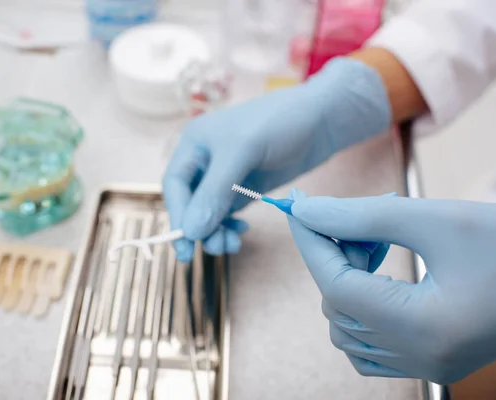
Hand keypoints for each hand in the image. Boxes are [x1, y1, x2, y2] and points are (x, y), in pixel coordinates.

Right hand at [163, 57, 391, 260]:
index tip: (186, 245)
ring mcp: (225, 177)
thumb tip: (190, 232)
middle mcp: (204, 161)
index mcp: (194, 144)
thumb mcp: (243, 151)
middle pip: (189, 203)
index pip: (175, 186)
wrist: (321, 119)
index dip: (178, 216)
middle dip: (198, 228)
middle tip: (216, 249)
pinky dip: (229, 227)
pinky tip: (241, 232)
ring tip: (232, 244)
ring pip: (207, 212)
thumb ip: (215, 191)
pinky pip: (227, 214)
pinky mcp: (244, 188)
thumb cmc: (279, 122)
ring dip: (215, 232)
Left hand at [287, 189, 495, 383]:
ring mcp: (427, 366)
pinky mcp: (433, 362)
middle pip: (339, 307)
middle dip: (334, 257)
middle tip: (355, 221)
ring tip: (374, 245)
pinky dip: (360, 310)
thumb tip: (309, 210)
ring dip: (345, 282)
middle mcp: (422, 358)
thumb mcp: (438, 219)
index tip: (296, 208)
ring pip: (347, 329)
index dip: (311, 243)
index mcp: (425, 328)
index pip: (337, 286)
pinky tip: (379, 278)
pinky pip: (369, 348)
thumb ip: (364, 216)